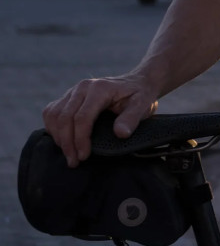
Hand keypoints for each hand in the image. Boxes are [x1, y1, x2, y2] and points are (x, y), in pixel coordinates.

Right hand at [42, 75, 158, 167]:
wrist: (137, 83)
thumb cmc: (140, 95)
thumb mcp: (143, 105)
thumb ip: (132, 118)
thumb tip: (120, 134)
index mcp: (99, 89)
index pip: (82, 117)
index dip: (80, 139)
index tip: (84, 156)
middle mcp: (82, 87)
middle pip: (64, 118)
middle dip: (67, 143)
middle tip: (74, 162)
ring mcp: (73, 91)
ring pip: (54, 115)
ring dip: (58, 137)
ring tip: (69, 154)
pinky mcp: (68, 97)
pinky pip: (51, 112)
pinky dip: (53, 128)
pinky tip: (62, 141)